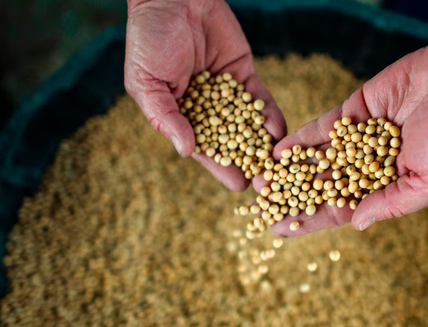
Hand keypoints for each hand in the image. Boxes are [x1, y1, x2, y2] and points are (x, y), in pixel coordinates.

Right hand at [125, 0, 285, 190]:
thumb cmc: (149, 39)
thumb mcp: (146, 82)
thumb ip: (165, 116)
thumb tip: (186, 152)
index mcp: (182, 118)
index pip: (206, 150)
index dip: (222, 168)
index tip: (240, 185)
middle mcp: (208, 112)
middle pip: (234, 145)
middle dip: (250, 164)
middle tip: (269, 184)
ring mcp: (229, 96)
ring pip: (251, 126)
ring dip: (266, 145)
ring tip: (281, 163)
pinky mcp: (245, 77)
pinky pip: (261, 101)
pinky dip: (270, 115)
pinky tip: (278, 130)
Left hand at [258, 42, 427, 235]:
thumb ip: (392, 203)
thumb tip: (355, 224)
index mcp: (385, 188)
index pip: (340, 210)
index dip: (310, 220)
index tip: (279, 230)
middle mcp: (367, 167)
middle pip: (321, 186)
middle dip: (292, 197)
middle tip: (260, 206)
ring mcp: (358, 139)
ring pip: (317, 159)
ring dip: (289, 170)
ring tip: (259, 182)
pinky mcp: (354, 112)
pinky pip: (321, 129)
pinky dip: (300, 140)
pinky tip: (277, 151)